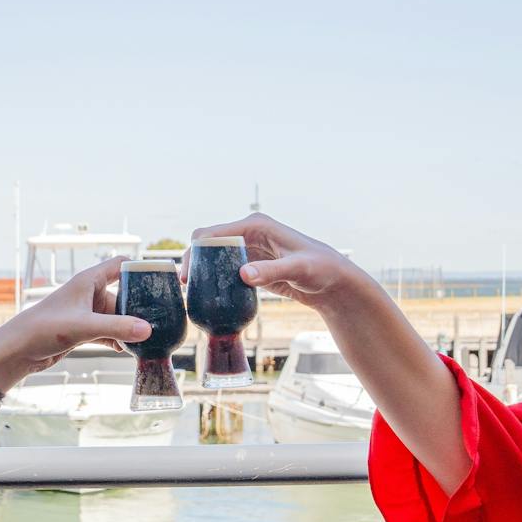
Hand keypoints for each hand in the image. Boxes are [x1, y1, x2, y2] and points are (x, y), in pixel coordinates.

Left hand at [0, 256, 152, 390]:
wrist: (17, 351)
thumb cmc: (43, 329)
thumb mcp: (83, 326)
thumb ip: (117, 328)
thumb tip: (148, 330)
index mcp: (88, 281)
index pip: (120, 265)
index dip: (140, 269)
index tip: (162, 280)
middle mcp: (89, 294)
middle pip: (123, 294)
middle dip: (140, 306)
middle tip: (163, 318)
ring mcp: (87, 313)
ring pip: (117, 316)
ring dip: (131, 326)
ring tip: (152, 337)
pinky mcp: (83, 330)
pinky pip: (109, 331)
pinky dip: (119, 339)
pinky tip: (131, 350)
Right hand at [186, 214, 363, 312]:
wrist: (334, 283)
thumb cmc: (321, 269)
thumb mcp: (298, 269)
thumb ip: (271, 271)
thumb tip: (242, 274)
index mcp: (256, 225)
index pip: (213, 233)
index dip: (195, 251)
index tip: (187, 275)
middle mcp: (249, 233)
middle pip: (209, 244)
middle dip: (194, 261)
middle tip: (187, 286)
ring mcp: (250, 249)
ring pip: (215, 257)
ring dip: (203, 271)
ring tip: (192, 293)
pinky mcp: (253, 265)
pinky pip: (227, 270)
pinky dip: (216, 280)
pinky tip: (210, 296)